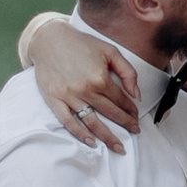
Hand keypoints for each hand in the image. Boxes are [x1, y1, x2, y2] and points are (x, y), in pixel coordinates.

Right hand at [33, 20, 141, 152]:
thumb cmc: (81, 44)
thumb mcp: (110, 51)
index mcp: (100, 77)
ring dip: (107, 136)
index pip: (121, 100)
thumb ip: (127, 72)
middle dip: (125, 124)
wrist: (49, 39)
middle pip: (110, 113)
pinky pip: (68, 121)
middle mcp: (85, 89)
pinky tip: (91, 142)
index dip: (131, 110)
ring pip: (92, 122)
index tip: (136, 116)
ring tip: (118, 147)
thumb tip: (136, 95)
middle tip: (135, 131)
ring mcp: (69, 96)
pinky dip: (79, 133)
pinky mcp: (54, 100)